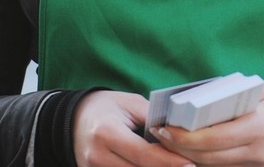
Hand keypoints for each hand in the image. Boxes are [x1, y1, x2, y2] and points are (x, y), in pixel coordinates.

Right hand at [73, 91, 195, 166]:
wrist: (73, 119)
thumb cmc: (105, 107)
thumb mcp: (129, 103)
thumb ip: (152, 118)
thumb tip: (178, 133)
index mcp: (106, 133)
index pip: (143, 155)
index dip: (168, 162)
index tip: (190, 164)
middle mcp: (97, 157)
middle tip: (189, 166)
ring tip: (174, 165)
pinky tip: (155, 166)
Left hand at [150, 83, 263, 166]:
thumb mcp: (258, 91)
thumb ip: (229, 96)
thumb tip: (192, 100)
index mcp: (260, 126)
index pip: (215, 137)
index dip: (186, 136)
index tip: (165, 128)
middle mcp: (257, 151)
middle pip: (208, 157)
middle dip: (179, 147)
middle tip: (158, 134)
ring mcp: (255, 166)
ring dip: (185, 157)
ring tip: (166, 142)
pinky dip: (199, 161)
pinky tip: (183, 151)